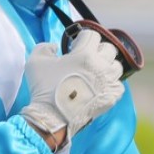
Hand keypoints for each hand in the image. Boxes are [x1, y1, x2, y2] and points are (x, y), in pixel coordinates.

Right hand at [20, 29, 124, 146]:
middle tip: (85, 59)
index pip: (93, 35)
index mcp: (85, 54)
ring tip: (94, 73)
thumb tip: (54, 47)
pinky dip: (110, 84)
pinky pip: (118, 85)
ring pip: (116, 66)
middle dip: (97, 50)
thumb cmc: (44, 89)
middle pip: (109, 49)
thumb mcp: (35, 62)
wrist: (52, 118)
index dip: (82, 39)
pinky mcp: (111, 98)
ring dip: (106, 66)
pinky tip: (99, 87)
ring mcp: (108, 83)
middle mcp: (101, 66)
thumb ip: (44, 47)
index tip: (75, 47)